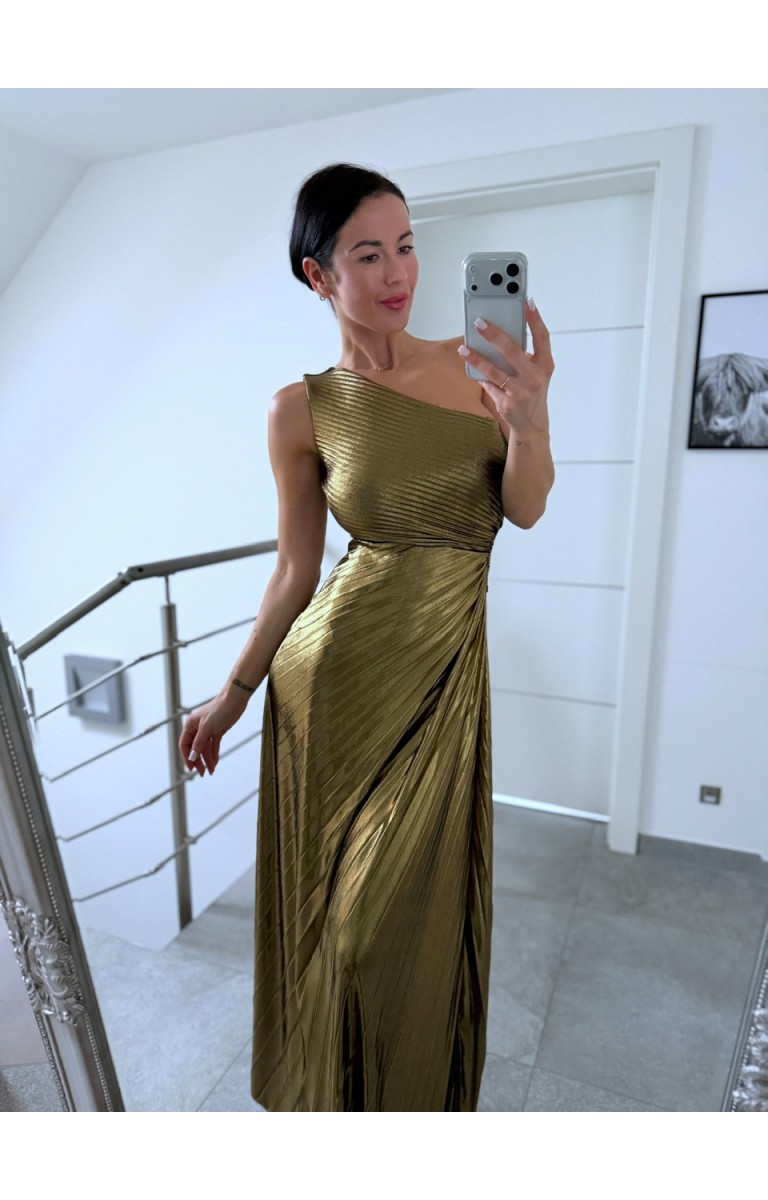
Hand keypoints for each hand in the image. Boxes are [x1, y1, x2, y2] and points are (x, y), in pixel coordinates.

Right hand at [178, 687, 248, 776]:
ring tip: (211, 771)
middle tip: (202, 773)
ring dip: (207, 760)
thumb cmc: (219, 710)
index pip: (185, 744)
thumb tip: (192, 757)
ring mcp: (208, 730)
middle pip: (195, 748)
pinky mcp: (217, 731)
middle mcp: (197, 728)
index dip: (187, 757)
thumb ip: (198, 743)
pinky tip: (215, 763)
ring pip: (205, 748)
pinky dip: (214, 754)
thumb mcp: (206, 728)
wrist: (235, 700)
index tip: (191, 769)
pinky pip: (213, 745)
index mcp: (190, 725)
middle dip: (198, 761)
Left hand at [458, 300, 553, 436]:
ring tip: (463, 348)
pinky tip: (470, 366)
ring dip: (477, 358)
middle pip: (512, 351)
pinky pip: (488, 385)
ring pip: (494, 371)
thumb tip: (499, 335)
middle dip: (494, 335)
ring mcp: (520, 392)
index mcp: (545, 365)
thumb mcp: (536, 372)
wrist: (532, 423)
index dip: (536, 320)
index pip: (542, 338)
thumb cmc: (532, 390)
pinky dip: (480, 376)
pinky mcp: (507, 403)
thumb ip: (525, 356)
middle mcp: (535, 378)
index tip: (527, 303)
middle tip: (479, 323)